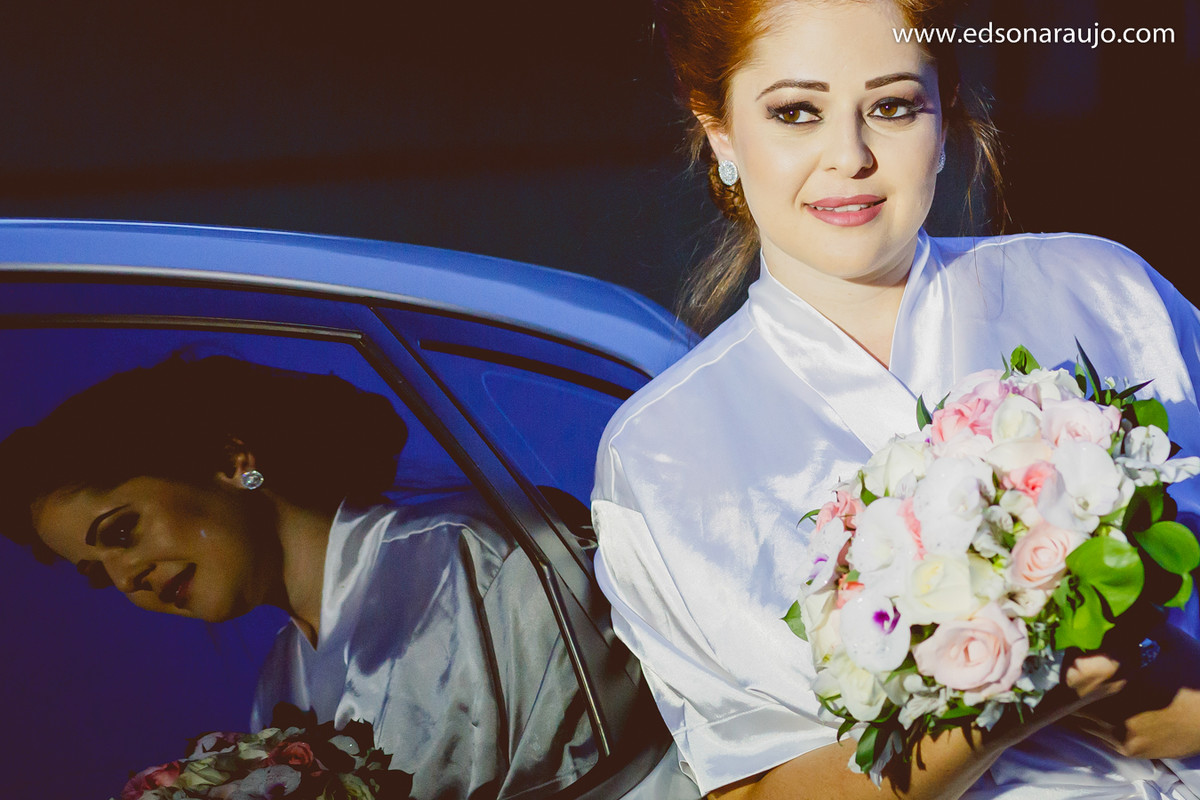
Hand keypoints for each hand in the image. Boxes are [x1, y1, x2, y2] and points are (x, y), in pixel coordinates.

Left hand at [1068, 624, 1199, 759]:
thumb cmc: (1199, 676)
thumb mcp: (1172, 641)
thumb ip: (1140, 621)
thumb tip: (1113, 598)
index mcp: (1131, 686)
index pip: (1078, 673)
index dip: (1069, 656)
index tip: (1070, 642)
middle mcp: (1121, 716)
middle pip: (1069, 697)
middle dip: (1064, 678)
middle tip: (1064, 660)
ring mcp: (1123, 736)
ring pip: (1076, 717)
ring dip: (1071, 698)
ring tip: (1074, 679)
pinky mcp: (1129, 750)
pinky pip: (1092, 731)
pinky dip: (1086, 715)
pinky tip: (1090, 699)